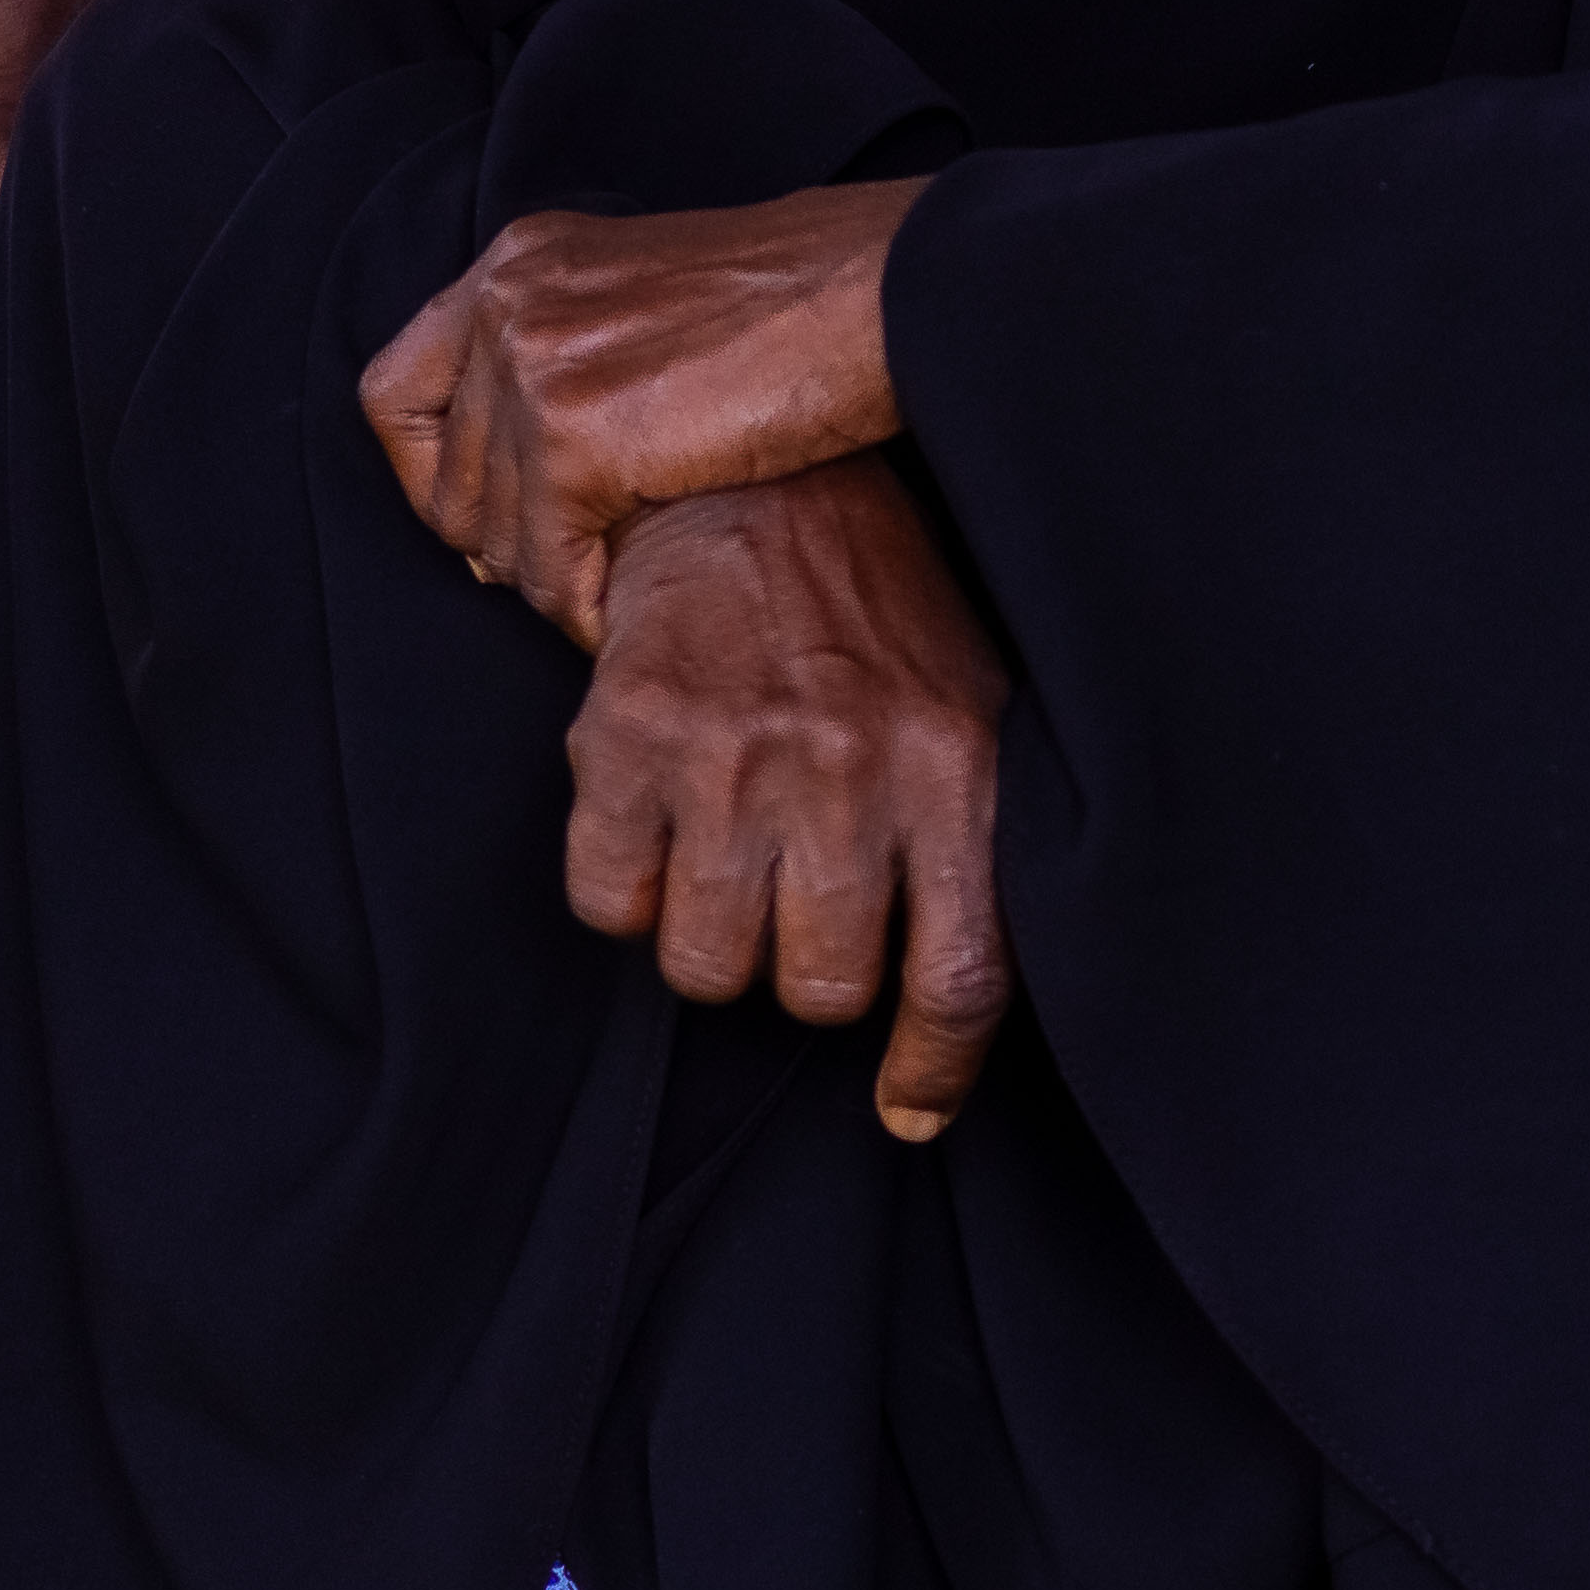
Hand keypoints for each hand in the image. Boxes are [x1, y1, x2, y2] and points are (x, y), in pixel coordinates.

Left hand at [368, 179, 925, 644]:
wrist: (879, 297)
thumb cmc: (804, 311)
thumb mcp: (653, 302)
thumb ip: (573, 360)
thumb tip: (515, 484)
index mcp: (520, 261)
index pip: (395, 389)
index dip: (428, 474)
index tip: (488, 518)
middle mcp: (507, 301)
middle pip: (443, 477)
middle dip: (498, 545)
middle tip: (564, 573)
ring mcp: (535, 364)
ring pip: (489, 532)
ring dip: (548, 581)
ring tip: (607, 594)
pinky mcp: (578, 434)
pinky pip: (545, 564)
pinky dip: (580, 604)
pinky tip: (624, 607)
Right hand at [564, 460, 1011, 1139]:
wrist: (751, 480)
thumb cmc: (877, 615)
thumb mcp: (975, 705)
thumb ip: (982, 841)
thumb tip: (951, 1011)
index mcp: (956, 766)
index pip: (962, 974)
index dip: (935, 1067)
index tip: (909, 1109)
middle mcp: (847, 768)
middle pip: (823, 990)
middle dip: (809, 976)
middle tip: (802, 911)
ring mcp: (729, 756)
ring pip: (708, 968)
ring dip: (714, 945)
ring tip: (729, 867)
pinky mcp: (624, 740)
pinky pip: (607, 906)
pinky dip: (626, 895)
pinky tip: (657, 832)